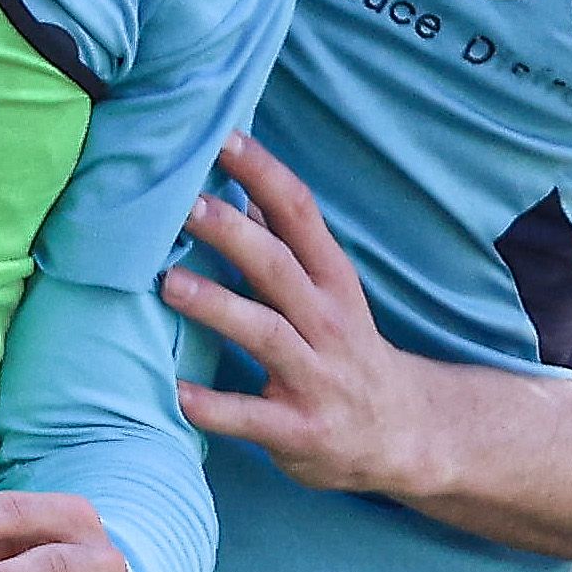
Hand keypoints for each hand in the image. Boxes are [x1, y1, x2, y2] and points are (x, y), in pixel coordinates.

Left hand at [161, 134, 448, 500]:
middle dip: (232, 233)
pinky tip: (175, 392)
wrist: (402, 434)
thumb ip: (287, 241)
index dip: (263, 173)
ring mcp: (315, 376)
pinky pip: (251, 416)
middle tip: (184, 205)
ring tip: (169, 283)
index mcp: (333, 279)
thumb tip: (242, 185)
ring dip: (217, 306)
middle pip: (278, 267)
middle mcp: (328, 321)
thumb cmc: (347, 347)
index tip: (222, 137)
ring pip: (264, 334)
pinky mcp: (297, 429)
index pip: (300, 213)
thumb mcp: (329, 290)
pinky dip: (213, 406)